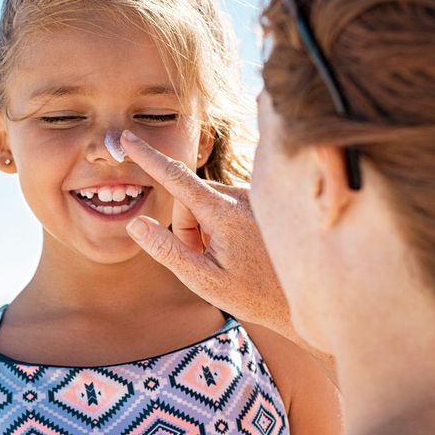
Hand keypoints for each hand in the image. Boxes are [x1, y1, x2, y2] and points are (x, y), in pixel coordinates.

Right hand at [119, 130, 296, 342]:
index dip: (147, 157)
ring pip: (205, 203)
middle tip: (204, 261)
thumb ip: (167, 250)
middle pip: (188, 200)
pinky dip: (220, 225)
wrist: (308, 296)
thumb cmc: (254, 295)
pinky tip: (241, 249)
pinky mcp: (259, 201)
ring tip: (227, 259)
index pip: (176, 178)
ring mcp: (252, 197)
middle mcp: (241, 196)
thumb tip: (136, 223)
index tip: (126, 138)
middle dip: (187, 227)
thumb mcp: (203, 280)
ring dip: (204, 228)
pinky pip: (223, 205)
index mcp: (225, 212)